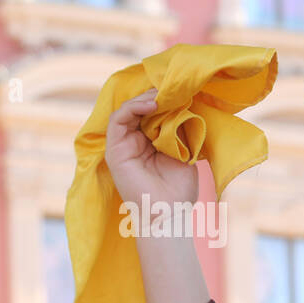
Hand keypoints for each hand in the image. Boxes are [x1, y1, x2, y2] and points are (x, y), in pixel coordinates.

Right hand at [104, 88, 198, 227]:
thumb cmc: (180, 190)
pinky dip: (134, 107)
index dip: (166, 99)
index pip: (154, 113)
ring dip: (146, 99)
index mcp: (151, 142)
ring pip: (129, 110)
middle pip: (140, 108)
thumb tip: (189, 105)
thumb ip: (184, 132)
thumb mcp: (187, 153)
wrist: (168, 214)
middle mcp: (135, 141)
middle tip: (175, 87)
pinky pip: (119, 119)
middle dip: (157, 96)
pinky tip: (153, 104)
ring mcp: (123, 144)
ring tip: (164, 95)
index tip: (183, 90)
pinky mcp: (114, 149)